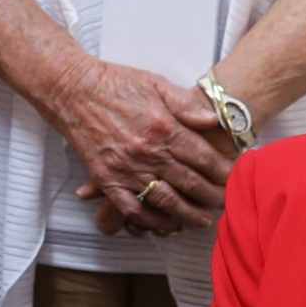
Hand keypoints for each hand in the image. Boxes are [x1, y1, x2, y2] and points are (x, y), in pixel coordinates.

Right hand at [45, 56, 236, 235]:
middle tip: (225, 204)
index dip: (223, 171)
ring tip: (202, 221)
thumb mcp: (156, 83)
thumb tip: (212, 120)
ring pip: (165, 200)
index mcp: (164, 127)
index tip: (234, 178)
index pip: (203, 157)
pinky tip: (164, 224)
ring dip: (187, 214)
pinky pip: (132, 208)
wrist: (72, 89)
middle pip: (189, 182)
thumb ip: (186, 104)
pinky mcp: (106, 179)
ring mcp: (126, 168)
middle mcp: (148, 152)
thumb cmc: (114, 83)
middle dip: (212, 196)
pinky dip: (150, 220)